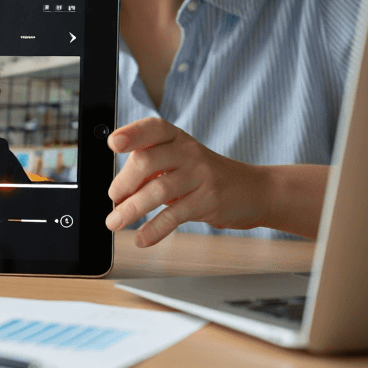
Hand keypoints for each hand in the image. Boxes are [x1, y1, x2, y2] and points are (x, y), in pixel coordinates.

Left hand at [105, 117, 269, 246]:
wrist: (254, 190)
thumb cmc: (206, 176)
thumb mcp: (180, 162)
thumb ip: (151, 168)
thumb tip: (117, 190)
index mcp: (176, 138)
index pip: (152, 128)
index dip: (132, 134)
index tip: (113, 143)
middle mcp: (188, 152)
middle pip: (148, 161)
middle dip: (123, 183)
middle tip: (113, 199)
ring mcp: (201, 176)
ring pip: (158, 191)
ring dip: (131, 209)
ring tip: (114, 222)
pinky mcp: (209, 201)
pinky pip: (175, 215)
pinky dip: (154, 229)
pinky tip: (141, 238)